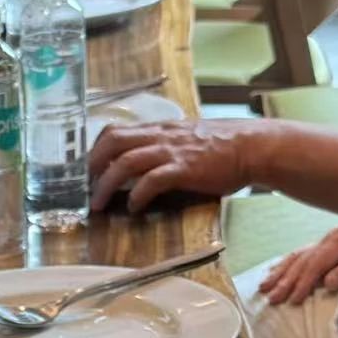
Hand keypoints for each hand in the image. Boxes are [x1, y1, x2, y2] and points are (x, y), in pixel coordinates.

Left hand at [89, 120, 252, 212]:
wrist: (253, 147)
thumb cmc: (223, 146)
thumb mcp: (186, 138)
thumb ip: (162, 146)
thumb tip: (141, 163)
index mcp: (159, 129)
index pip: (116, 130)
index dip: (95, 149)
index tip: (87, 169)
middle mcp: (160, 136)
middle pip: (113, 142)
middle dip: (92, 165)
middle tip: (84, 186)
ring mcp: (171, 151)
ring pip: (126, 162)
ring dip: (106, 184)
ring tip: (98, 204)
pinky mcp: (183, 169)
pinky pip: (151, 181)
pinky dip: (137, 196)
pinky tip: (133, 208)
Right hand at [257, 226, 337, 305]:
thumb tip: (326, 282)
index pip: (316, 263)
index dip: (303, 282)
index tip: (293, 300)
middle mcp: (330, 236)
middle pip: (302, 261)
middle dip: (286, 281)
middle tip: (272, 298)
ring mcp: (326, 239)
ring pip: (297, 256)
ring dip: (280, 273)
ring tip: (264, 288)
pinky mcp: (326, 244)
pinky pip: (300, 253)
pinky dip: (285, 263)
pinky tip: (273, 270)